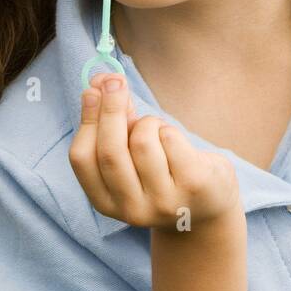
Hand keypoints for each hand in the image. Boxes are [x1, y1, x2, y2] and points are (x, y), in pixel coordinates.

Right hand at [69, 72, 239, 229]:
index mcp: (105, 202)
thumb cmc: (162, 172)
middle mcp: (131, 209)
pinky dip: (169, 129)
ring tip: (157, 130)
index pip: (83, 159)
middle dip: (111, 109)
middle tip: (115, 80)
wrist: (207, 206)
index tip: (92, 91)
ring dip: (149, 123)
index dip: (86, 121)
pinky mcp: (193, 186)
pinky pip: (171, 139)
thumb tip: (99, 82)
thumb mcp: (131, 155)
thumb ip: (113, 122)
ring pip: (143, 141)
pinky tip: (175, 141)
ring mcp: (163, 202)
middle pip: (111, 150)